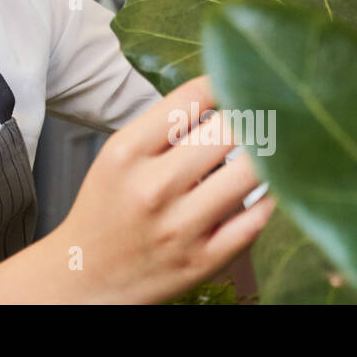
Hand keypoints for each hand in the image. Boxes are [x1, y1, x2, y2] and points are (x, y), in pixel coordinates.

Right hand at [50, 74, 274, 302]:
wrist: (86, 275)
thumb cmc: (108, 207)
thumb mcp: (118, 156)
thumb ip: (163, 126)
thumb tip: (223, 92)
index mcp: (127, 153)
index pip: (191, 98)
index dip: (223, 81)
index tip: (235, 81)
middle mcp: (153, 188)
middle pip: (228, 130)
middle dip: (252, 115)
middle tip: (265, 111)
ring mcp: (181, 228)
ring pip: (252, 172)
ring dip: (267, 154)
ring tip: (270, 145)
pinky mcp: (204, 261)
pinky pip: (256, 219)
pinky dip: (270, 197)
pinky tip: (267, 186)